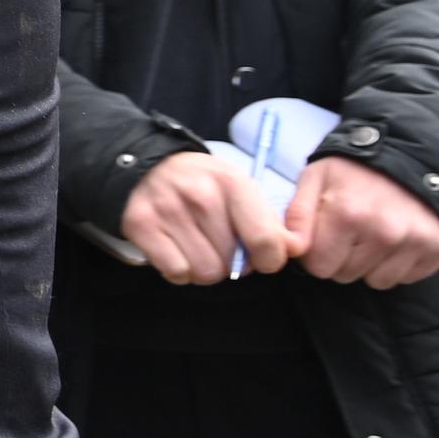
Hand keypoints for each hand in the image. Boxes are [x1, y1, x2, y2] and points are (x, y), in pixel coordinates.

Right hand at [119, 148, 290, 285]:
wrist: (147, 164)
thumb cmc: (202, 183)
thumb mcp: (239, 188)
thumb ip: (269, 221)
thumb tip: (296, 249)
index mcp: (232, 183)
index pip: (265, 239)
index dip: (270, 259)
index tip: (263, 258)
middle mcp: (200, 196)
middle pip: (232, 264)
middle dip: (231, 263)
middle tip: (220, 245)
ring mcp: (168, 211)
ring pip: (205, 273)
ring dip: (205, 269)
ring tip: (199, 247)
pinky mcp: (142, 225)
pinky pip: (176, 272)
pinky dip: (180, 270)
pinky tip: (177, 250)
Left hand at [283, 155, 438, 287]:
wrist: (412, 152)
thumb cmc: (356, 167)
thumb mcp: (316, 177)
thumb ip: (297, 214)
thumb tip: (291, 248)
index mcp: (348, 214)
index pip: (319, 267)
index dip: (317, 252)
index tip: (325, 234)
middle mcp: (384, 232)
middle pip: (346, 276)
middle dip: (342, 257)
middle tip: (351, 229)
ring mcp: (414, 242)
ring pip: (376, 281)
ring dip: (370, 263)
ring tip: (374, 231)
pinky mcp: (437, 248)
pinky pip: (406, 277)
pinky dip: (398, 263)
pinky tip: (396, 238)